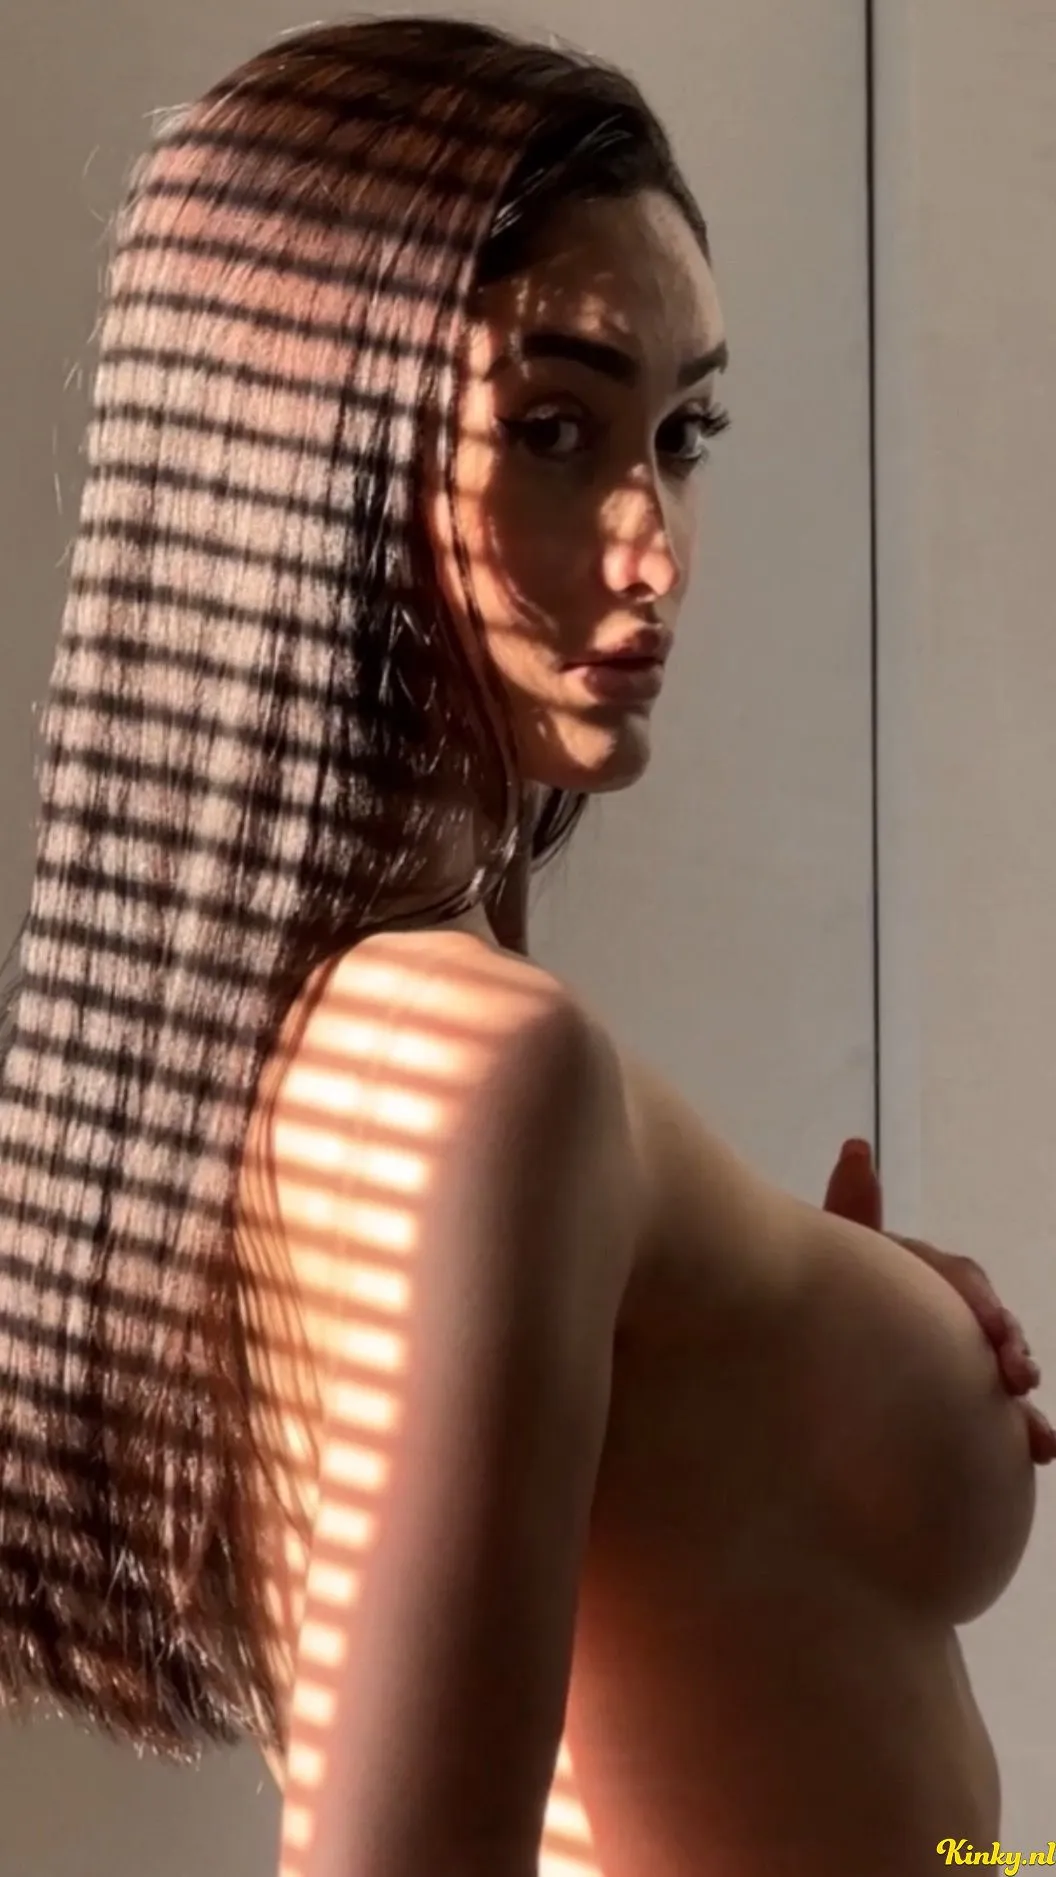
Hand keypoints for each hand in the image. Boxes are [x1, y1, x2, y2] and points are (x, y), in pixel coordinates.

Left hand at [824, 1138, 1055, 1465]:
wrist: (826, 1350)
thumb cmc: (836, 1290)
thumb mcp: (843, 1254)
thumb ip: (851, 1209)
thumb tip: (856, 1146)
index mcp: (931, 1276)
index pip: (963, 1281)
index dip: (977, 1302)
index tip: (992, 1329)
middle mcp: (956, 1312)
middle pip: (994, 1327)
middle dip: (1010, 1349)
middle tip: (1016, 1374)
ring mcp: (967, 1354)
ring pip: (1008, 1368)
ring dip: (1025, 1394)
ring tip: (1037, 1428)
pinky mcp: (970, 1395)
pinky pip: (1006, 1414)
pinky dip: (1029, 1430)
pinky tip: (1042, 1450)